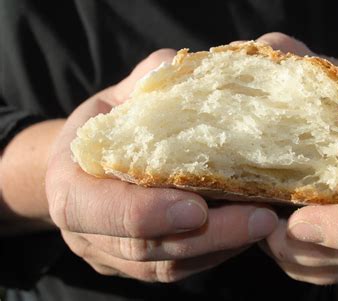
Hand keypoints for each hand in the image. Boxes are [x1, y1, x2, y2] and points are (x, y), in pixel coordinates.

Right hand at [46, 49, 277, 281]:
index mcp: (69, 184)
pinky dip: (219, 252)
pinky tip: (249, 231)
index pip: (94, 209)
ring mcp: (113, 253)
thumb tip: (207, 70)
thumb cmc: (110, 122)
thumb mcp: (123, 95)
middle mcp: (86, 230)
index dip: (144, 213)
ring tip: (266, 222)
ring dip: (222, 246)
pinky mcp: (141, 263)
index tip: (197, 207)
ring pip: (168, 265)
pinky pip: (182, 268)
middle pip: (143, 247)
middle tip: (261, 217)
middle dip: (206, 236)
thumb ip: (155, 84)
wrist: (92, 159)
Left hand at [256, 32, 337, 284]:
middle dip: (305, 247)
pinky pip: (327, 271)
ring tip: (260, 223)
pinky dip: (294, 261)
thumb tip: (261, 49)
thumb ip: (296, 58)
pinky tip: (270, 232)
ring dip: (294, 255)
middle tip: (259, 221)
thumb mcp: (329, 75)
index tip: (297, 220)